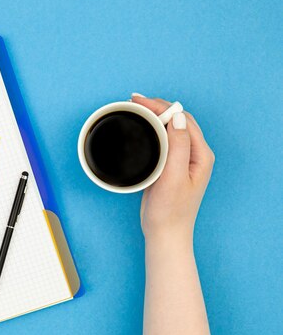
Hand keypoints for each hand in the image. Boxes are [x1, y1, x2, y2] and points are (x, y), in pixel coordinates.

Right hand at [133, 94, 214, 241]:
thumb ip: (177, 145)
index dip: (162, 106)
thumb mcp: (173, 176)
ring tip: (136, 110)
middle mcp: (194, 155)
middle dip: (157, 107)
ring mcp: (182, 161)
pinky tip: (140, 130)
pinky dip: (151, 131)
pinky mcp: (170, 167)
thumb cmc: (170, 210)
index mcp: (201, 155)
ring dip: (154, 117)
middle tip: (134, 101)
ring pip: (169, 129)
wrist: (164, 233)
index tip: (141, 101)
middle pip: (177, 121)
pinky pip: (163, 141)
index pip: (183, 119)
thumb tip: (177, 116)